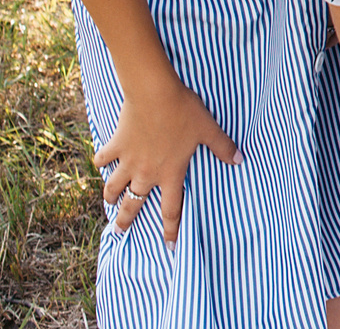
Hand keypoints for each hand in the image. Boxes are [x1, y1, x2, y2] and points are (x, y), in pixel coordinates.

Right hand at [95, 74, 239, 243]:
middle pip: (133, 205)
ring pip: (113, 187)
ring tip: (109, 204)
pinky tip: (100, 164)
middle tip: (119, 232)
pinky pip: (103, 159)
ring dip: (110, 197)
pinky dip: (100, 163)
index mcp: (170, 173)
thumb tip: (239, 160)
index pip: (171, 210)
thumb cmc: (184, 111)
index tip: (169, 246)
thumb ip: (223, 147)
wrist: (155, 94)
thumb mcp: (208, 130)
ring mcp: (128, 160)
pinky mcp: (116, 145)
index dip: (171, 230)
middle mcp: (146, 173)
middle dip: (126, 221)